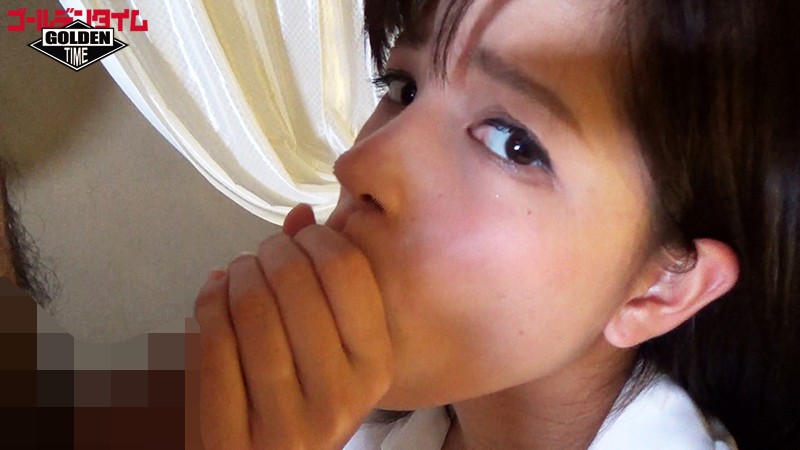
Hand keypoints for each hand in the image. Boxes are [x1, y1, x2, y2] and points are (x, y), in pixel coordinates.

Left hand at [194, 204, 392, 448]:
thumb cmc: (311, 391)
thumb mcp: (337, 345)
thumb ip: (325, 279)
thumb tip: (298, 214)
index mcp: (376, 367)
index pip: (346, 271)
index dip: (316, 237)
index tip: (302, 236)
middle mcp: (340, 397)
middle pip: (294, 280)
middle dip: (270, 250)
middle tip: (262, 254)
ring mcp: (285, 422)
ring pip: (251, 306)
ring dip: (236, 271)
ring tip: (237, 272)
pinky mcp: (233, 436)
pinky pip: (213, 341)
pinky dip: (208, 300)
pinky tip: (213, 291)